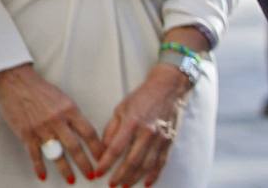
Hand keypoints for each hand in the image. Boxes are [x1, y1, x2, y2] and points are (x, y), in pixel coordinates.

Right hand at [0, 63, 104, 181]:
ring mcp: (41, 128)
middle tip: (91, 176)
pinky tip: (43, 176)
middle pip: (76, 148)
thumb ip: (72, 115)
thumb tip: (83, 133)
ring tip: (71, 180)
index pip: (89, 133)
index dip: (98, 149)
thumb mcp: (62, 97)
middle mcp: (57, 120)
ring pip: (57, 154)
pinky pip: (35, 154)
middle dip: (85, 165)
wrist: (15, 80)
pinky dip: (39, 167)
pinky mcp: (26, 133)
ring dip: (66, 170)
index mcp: (69, 109)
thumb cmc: (39, 88)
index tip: (103, 159)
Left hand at [93, 66, 187, 186]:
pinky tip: (146, 183)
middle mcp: (146, 133)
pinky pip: (161, 163)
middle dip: (120, 175)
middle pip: (132, 161)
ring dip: (135, 178)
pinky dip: (154, 175)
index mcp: (131, 122)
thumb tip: (105, 148)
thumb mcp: (120, 109)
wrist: (166, 90)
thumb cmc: (140, 98)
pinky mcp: (168, 142)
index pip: (116, 148)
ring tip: (125, 185)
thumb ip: (112, 129)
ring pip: (146, 165)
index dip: (106, 163)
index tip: (99, 172)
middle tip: (112, 184)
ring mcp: (159, 139)